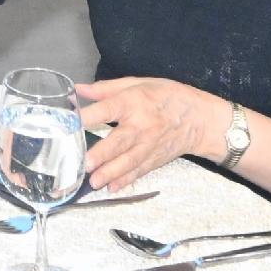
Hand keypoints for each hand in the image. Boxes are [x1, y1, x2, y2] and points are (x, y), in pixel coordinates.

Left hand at [66, 77, 219, 188]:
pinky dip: (125, 181)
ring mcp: (149, 145)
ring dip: (110, 173)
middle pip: (119, 141)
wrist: (199, 118)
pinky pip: (138, 172)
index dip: (89, 116)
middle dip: (102, 154)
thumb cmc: (167, 96)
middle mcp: (141, 126)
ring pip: (127, 161)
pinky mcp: (155, 159)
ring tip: (94, 182)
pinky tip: (112, 188)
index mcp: (133, 102)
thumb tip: (79, 89)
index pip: (108, 109)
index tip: (71, 123)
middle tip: (85, 164)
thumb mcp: (138, 83)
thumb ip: (106, 88)